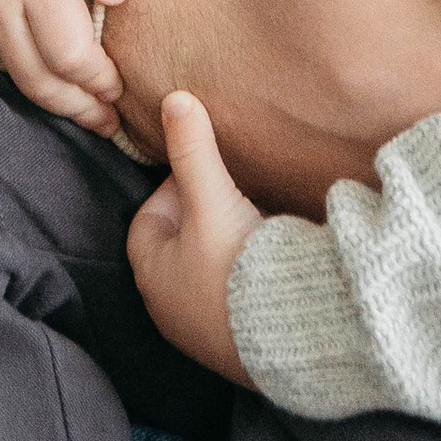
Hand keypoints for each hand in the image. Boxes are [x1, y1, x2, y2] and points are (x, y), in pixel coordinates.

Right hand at [0, 0, 132, 133]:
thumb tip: (117, 1)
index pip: (71, 61)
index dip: (99, 85)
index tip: (119, 91)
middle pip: (38, 82)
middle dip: (76, 107)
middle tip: (105, 121)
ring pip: (5, 71)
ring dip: (42, 88)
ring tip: (75, 99)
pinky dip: (6, 60)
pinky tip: (29, 56)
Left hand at [126, 92, 261, 382]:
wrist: (291, 339)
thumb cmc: (235, 268)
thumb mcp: (211, 200)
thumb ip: (193, 150)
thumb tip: (174, 98)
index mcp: (152, 278)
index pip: (149, 220)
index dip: (172, 187)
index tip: (203, 170)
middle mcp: (172, 310)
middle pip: (181, 245)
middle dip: (203, 215)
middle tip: (231, 189)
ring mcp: (207, 330)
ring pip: (210, 271)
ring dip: (228, 244)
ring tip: (255, 216)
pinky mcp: (242, 342)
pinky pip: (237, 295)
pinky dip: (248, 272)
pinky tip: (273, 254)